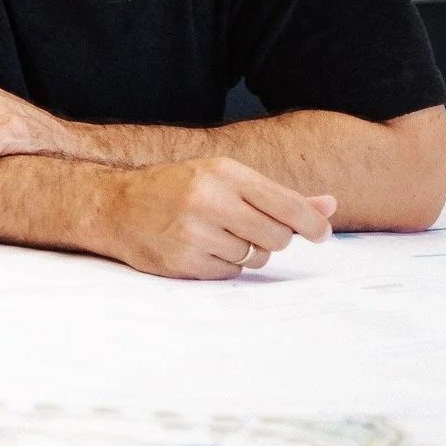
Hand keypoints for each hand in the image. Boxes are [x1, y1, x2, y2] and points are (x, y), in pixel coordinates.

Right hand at [100, 156, 335, 279]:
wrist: (115, 206)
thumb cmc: (175, 188)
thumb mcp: (222, 178)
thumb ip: (277, 195)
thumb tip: (330, 207)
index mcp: (223, 173)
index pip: (288, 205)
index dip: (313, 224)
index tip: (322, 233)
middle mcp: (210, 200)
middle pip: (277, 237)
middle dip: (272, 238)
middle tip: (249, 228)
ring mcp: (196, 234)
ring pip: (255, 257)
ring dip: (245, 251)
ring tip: (214, 234)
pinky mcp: (186, 262)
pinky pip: (231, 273)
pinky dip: (224, 265)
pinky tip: (201, 248)